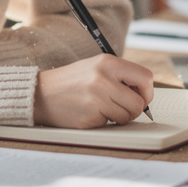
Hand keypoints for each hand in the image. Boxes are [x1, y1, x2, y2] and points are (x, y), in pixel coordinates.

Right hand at [33, 55, 153, 128]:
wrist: (41, 94)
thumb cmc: (71, 81)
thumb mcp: (96, 67)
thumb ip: (120, 76)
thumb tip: (144, 95)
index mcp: (107, 62)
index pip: (145, 78)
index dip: (147, 92)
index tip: (141, 97)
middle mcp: (104, 78)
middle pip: (139, 103)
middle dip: (134, 109)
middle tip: (121, 107)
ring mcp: (96, 98)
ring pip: (127, 116)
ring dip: (118, 117)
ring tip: (102, 108)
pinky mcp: (90, 116)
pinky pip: (110, 124)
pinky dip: (103, 121)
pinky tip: (89, 112)